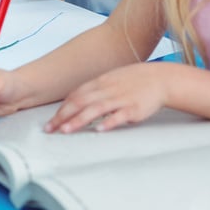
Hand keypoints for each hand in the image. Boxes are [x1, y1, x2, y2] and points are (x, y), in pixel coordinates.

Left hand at [44, 63, 167, 133]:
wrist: (159, 78)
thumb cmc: (133, 81)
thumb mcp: (110, 80)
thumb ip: (94, 90)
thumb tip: (75, 102)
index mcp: (100, 82)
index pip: (75, 95)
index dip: (61, 108)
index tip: (51, 121)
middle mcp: (107, 89)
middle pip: (80, 102)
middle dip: (63, 116)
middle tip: (50, 129)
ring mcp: (120, 98)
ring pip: (95, 109)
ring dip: (79, 120)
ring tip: (66, 130)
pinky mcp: (134, 108)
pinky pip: (119, 115)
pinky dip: (108, 122)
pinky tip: (98, 129)